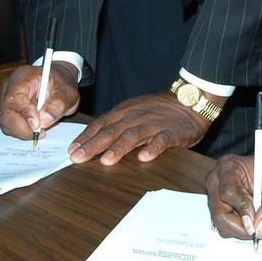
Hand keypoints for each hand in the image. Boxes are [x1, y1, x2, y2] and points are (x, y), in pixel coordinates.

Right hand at [0, 62, 79, 139]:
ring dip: (23, 131)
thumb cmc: (60, 84)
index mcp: (22, 77)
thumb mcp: (67, 92)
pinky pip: (9, 126)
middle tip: (40, 132)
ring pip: (6, 123)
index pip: (15, 98)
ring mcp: (4, 99)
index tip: (37, 125)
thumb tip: (44, 121)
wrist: (57, 83)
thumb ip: (57, 105)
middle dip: (23, 128)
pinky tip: (34, 127)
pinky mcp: (6, 110)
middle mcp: (8, 87)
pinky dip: (21, 130)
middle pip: (6, 114)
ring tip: (40, 128)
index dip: (25, 113)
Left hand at [68, 91, 216, 164]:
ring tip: (107, 160)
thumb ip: (115, 124)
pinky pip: (162, 140)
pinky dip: (153, 148)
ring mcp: (154, 124)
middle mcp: (135, 117)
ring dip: (119, 148)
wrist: (190, 99)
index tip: (71, 150)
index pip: (100, 124)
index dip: (85, 137)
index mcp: (124, 111)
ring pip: (134, 135)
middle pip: (111, 131)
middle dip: (93, 145)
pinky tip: (145, 157)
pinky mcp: (172, 132)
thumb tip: (91, 141)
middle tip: (78, 158)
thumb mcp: (133, 111)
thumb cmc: (158, 109)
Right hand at [207, 152, 261, 240]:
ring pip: (220, 223)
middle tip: (260, 231)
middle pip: (219, 212)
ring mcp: (215, 195)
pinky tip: (252, 219)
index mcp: (228, 166)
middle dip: (240, 226)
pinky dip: (239, 228)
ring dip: (240, 228)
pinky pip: (224, 226)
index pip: (228, 192)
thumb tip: (260, 228)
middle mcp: (216, 181)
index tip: (258, 220)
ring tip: (258, 219)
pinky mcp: (218, 207)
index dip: (243, 209)